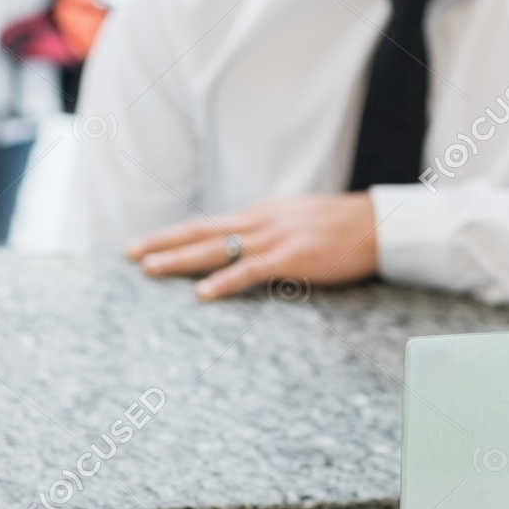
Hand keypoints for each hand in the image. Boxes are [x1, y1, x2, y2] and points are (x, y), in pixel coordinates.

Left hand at [127, 194, 378, 300]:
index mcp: (261, 214)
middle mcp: (260, 221)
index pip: (209, 224)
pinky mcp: (292, 258)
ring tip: (150, 269)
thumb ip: (270, 231)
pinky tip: (203, 293)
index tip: (146, 243)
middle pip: (201, 231)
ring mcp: (275, 239)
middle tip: (129, 253)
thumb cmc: (343, 227)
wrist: (380, 224)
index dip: (175, 234)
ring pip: (217, 249)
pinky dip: (225, 282)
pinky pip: (251, 271)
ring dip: (181, 260)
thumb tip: (248, 244)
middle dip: (163, 242)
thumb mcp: (298, 221)